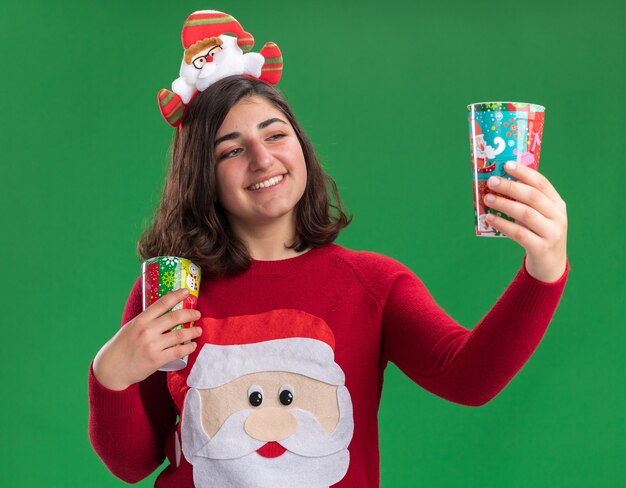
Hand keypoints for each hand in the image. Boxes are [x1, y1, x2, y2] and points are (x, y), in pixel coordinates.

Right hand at [93, 288, 202, 390]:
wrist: (111, 369)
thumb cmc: (122, 346)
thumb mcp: (131, 327)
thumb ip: (146, 320)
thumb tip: (165, 312)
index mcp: (140, 320)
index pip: (162, 303)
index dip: (176, 295)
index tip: (186, 292)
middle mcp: (147, 331)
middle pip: (175, 317)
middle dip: (190, 314)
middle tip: (197, 314)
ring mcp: (152, 346)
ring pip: (180, 335)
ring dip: (193, 331)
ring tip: (198, 330)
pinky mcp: (157, 360)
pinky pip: (178, 351)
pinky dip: (189, 348)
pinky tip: (193, 345)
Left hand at [483, 161, 567, 282]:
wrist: (550, 265)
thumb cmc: (538, 234)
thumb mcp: (538, 216)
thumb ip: (525, 202)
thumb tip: (498, 184)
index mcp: (557, 204)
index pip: (542, 183)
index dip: (524, 172)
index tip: (506, 165)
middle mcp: (558, 216)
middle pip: (533, 197)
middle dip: (510, 187)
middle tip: (492, 181)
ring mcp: (552, 233)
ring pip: (526, 214)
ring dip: (504, 204)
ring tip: (487, 198)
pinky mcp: (541, 248)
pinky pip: (519, 233)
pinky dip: (502, 224)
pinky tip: (489, 218)